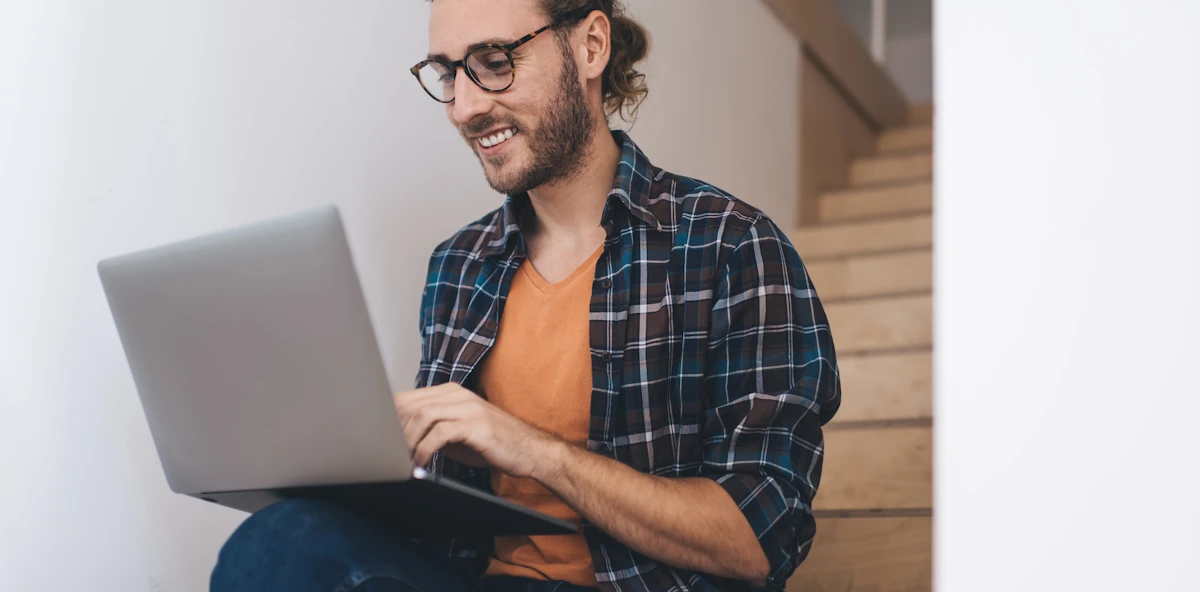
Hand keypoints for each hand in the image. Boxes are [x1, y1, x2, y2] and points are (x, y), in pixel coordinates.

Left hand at [392, 383, 561, 478]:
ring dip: (407, 440)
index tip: (380, 441)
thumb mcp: (457, 433)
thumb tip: (400, 440)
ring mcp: (468, 407)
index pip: (408, 397)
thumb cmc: (493, 443)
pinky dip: (425, 449)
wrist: (530, 450)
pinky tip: (421, 463)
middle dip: (394, 431)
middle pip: (411, 404)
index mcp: (451, 392)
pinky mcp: (477, 425)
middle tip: (388, 454)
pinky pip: (440, 433)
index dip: (390, 418)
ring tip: (402, 459)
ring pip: (422, 415)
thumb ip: (432, 430)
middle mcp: (458, 394)